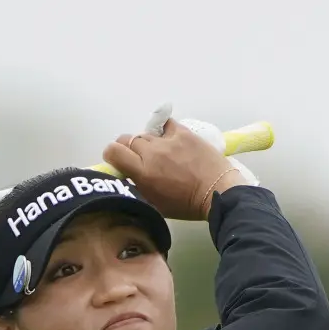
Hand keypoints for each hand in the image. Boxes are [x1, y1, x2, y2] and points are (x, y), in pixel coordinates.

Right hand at [103, 118, 244, 220]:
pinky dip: (162, 131)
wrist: (217, 192)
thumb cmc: (185, 205)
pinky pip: (165, 124)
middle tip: (138, 159)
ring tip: (157, 153)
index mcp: (142, 172)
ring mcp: (168, 140)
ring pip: (145, 134)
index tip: (117, 162)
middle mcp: (151, 152)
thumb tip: (125, 176)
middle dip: (127, 149)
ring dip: (146, 143)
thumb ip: (136, 187)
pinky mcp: (183, 132)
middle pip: (127, 139)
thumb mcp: (153, 203)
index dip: (111, 155)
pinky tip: (167, 140)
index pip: (113, 151)